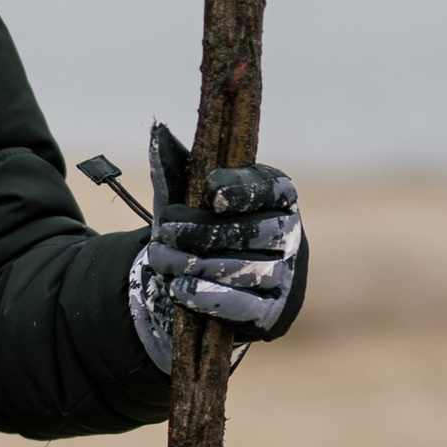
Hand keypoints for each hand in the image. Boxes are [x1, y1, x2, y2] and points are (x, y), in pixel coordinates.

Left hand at [126, 120, 306, 369]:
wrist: (204, 283)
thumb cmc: (201, 227)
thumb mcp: (185, 196)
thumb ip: (174, 166)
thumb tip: (157, 132)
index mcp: (278, 197)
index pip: (271, 190)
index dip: (243, 190)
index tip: (210, 192)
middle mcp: (290, 235)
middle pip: (252, 232)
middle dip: (202, 232)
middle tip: (163, 232)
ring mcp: (285, 277)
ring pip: (245, 270)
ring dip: (196, 265)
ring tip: (161, 260)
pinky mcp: (271, 314)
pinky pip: (244, 307)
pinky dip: (209, 296)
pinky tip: (180, 288)